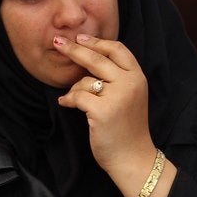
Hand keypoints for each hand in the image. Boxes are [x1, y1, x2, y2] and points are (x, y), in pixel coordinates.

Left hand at [53, 34, 161, 174]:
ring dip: (74, 88)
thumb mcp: (130, 96)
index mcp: (138, 77)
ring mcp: (117, 96)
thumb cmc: (127, 128)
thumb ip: (117, 77)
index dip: (97, 42)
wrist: (132, 158)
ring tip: (73, 99)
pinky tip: (66, 103)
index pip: (117, 49)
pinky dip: (68, 99)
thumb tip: (88, 57)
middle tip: (58, 42)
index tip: (81, 38)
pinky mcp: (103, 111)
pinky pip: (77, 96)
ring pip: (85, 80)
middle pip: (97, 58)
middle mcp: (130, 83)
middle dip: (74, 49)